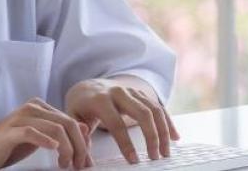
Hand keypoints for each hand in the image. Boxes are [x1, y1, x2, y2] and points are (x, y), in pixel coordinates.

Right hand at [0, 98, 92, 170]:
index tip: (86, 162)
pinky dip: (46, 141)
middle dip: (79, 147)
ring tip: (66, 165)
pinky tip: (53, 149)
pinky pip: (31, 132)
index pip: (70, 120)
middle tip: (80, 167)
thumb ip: (59, 130)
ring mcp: (20, 117)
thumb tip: (85, 128)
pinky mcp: (10, 131)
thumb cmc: (9, 146)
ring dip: (67, 149)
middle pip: (66, 123)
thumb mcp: (39, 137)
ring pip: (55, 128)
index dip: (83, 141)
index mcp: (40, 107)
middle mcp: (32, 107)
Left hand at [65, 78, 179, 163]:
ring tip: (165, 153)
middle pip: (141, 112)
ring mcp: (131, 91)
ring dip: (163, 131)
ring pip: (153, 108)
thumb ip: (79, 134)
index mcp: (99, 99)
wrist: (87, 86)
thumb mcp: (73, 118)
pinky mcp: (140, 93)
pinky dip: (168, 121)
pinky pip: (158, 106)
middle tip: (155, 158)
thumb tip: (83, 154)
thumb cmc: (81, 106)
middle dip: (151, 135)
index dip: (125, 143)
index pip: (115, 122)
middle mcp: (117, 92)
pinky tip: (175, 137)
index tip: (134, 161)